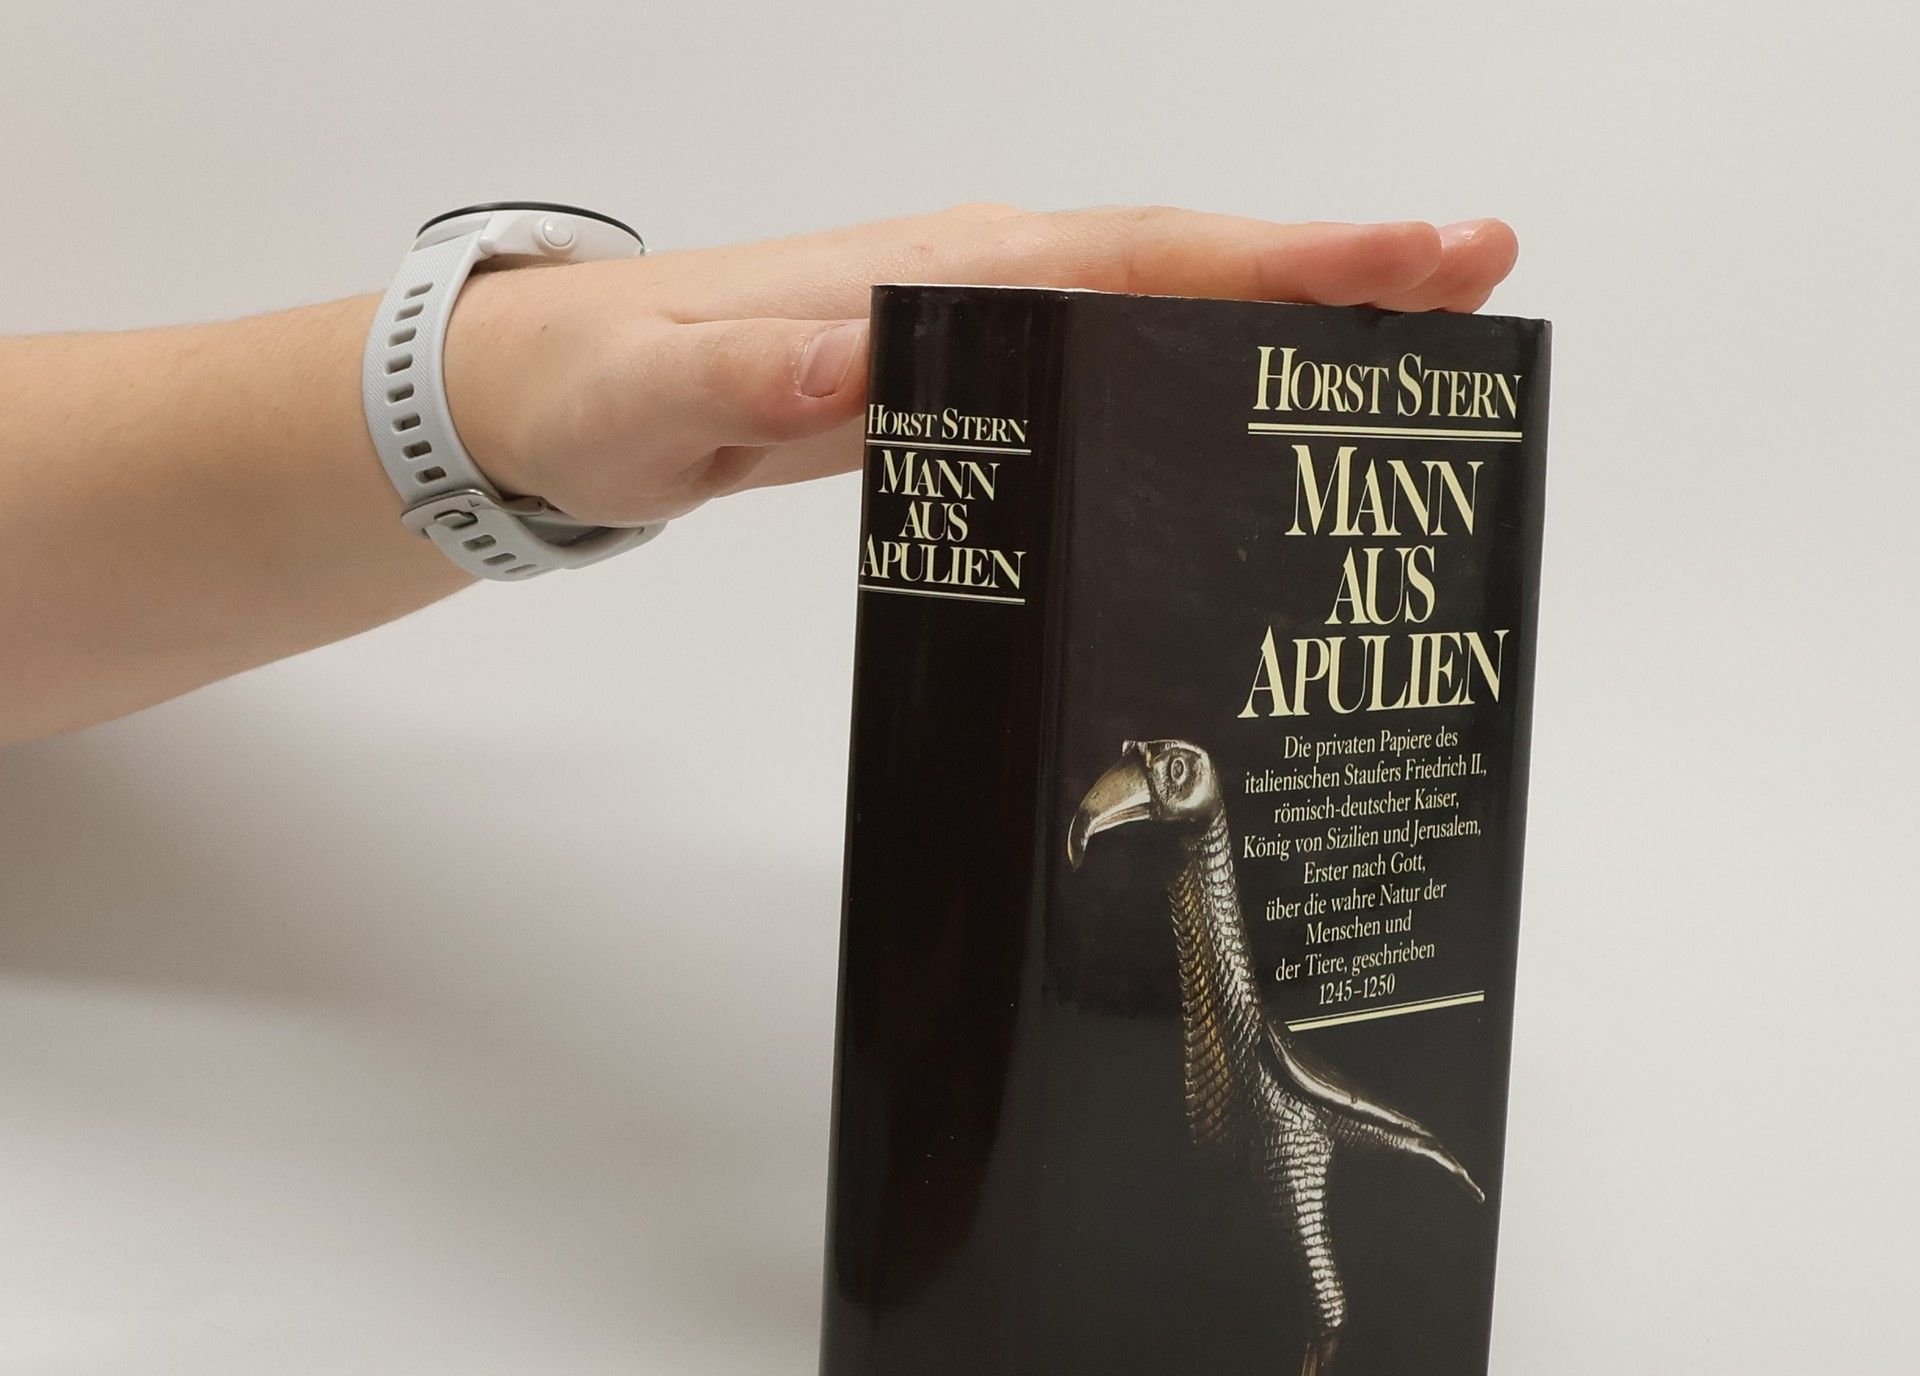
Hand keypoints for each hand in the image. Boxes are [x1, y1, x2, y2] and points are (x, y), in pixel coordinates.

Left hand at [446, 204, 1518, 529]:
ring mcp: (982, 321)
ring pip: (1161, 305)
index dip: (1275, 263)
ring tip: (1413, 346)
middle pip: (1185, 262)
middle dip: (1331, 271)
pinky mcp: (969, 374)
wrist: (562, 392)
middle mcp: (981, 275)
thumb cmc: (612, 390)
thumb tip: (860, 364)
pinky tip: (1252, 415)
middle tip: (1479, 281)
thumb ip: (752, 385)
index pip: (1137, 256)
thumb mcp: (665, 399)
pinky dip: (1199, 370)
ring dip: (1284, 319)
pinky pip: (1111, 361)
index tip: (1408, 260)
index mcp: (941, 269)